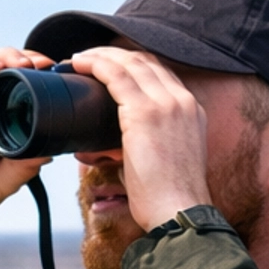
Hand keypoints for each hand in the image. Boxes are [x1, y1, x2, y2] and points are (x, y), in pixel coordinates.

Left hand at [69, 48, 212, 230]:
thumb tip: (116, 148)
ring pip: (128, 62)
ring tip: (78, 59)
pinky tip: (77, 63)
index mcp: (191, 112)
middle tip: (89, 59)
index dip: (133, 64)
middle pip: (145, 60)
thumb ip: (147, 145)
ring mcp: (166, 103)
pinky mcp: (144, 112)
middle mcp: (182, 101)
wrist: (179, 214)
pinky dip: (93, 64)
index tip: (110, 67)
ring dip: (100, 55)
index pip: (161, 73)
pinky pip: (114, 74)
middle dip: (114, 55)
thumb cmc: (168, 201)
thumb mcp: (165, 162)